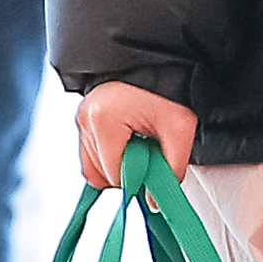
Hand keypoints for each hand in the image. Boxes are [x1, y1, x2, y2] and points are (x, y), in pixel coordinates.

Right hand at [76, 81, 198, 188]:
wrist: (158, 62)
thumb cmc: (167, 89)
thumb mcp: (180, 127)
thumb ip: (173, 166)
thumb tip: (157, 199)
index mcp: (104, 120)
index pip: (113, 174)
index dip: (137, 180)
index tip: (155, 172)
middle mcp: (86, 119)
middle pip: (98, 173)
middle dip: (126, 172)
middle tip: (150, 157)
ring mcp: (82, 118)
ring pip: (92, 165)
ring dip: (118, 164)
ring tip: (141, 147)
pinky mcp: (84, 118)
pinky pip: (91, 152)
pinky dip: (110, 155)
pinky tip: (130, 145)